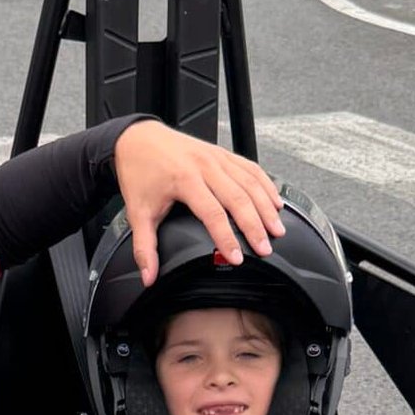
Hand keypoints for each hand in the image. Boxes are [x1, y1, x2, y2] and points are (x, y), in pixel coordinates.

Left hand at [113, 118, 285, 286]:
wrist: (137, 138)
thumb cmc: (139, 171)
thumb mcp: (137, 211)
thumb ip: (145, 247)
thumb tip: (149, 276)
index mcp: (185, 179)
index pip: (213, 214)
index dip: (227, 238)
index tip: (237, 257)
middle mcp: (205, 166)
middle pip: (239, 199)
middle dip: (255, 226)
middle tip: (265, 248)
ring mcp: (217, 157)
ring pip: (250, 183)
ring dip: (266, 207)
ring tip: (277, 229)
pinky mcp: (222, 153)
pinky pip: (250, 168)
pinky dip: (265, 185)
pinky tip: (275, 201)